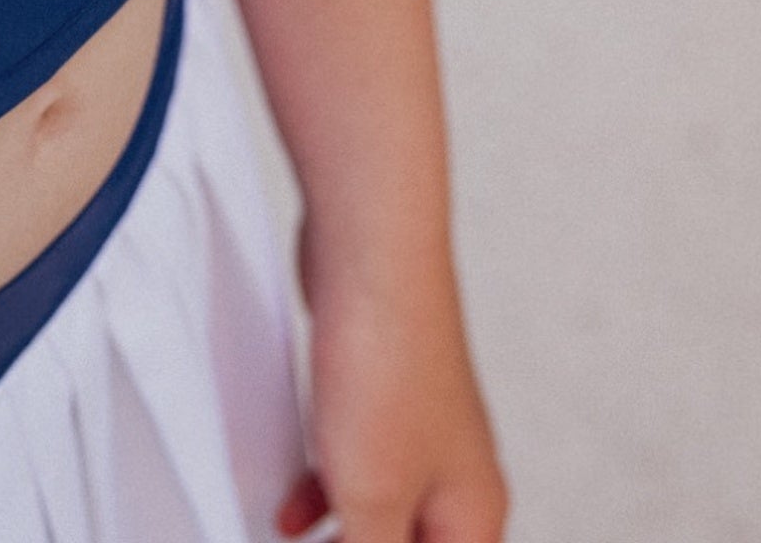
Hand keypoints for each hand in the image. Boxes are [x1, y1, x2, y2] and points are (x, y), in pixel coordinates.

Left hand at [293, 225, 508, 542]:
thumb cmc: (385, 364)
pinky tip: (287, 513)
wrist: (369, 248)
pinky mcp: (378, 396)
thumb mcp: (369, 498)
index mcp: (473, 515)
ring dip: (341, 541)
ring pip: (380, 516)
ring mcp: (418, 432)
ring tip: (287, 542)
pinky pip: (355, 469)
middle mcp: (456, 476)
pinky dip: (325, 498)